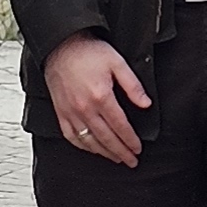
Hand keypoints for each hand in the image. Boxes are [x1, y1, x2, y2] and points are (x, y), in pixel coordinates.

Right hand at [47, 34, 149, 164]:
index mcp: (101, 96)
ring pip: (89, 141)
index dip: (131, 140)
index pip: (120, 126)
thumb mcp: (117, 63)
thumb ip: (133, 86)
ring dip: (104, 153)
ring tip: (116, 158)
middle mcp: (84, 108)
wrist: (61, 46)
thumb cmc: (88, 52)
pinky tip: (92, 149)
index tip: (138, 148)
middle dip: (121, 152)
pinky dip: (84, 147)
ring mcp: (70, 112)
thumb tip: (146, 104)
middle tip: (131, 160)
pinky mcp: (61, 113)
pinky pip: (72, 136)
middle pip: (106, 138)